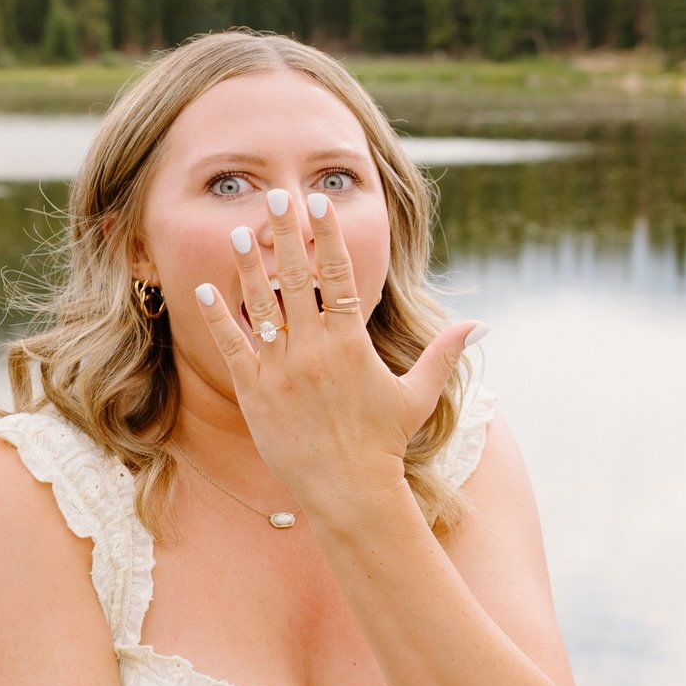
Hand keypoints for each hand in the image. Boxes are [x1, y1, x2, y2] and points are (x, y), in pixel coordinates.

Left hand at [194, 190, 479, 517]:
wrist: (348, 491)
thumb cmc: (383, 444)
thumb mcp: (418, 395)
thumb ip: (444, 355)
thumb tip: (482, 326)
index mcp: (350, 343)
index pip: (338, 276)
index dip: (328, 236)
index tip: (319, 204)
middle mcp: (313, 349)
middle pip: (296, 278)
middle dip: (286, 233)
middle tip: (276, 195)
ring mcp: (281, 369)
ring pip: (260, 305)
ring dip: (248, 266)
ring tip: (238, 231)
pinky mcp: (255, 391)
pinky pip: (232, 346)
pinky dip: (217, 317)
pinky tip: (203, 288)